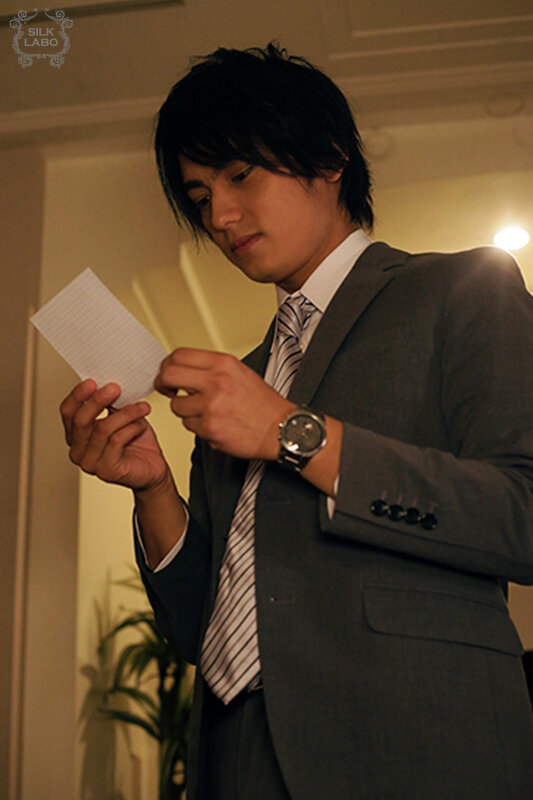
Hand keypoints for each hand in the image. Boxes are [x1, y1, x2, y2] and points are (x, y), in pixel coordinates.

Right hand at [60, 379, 169, 490]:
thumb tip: (108, 385)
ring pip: (103, 429)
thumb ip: (109, 404)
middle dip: (98, 400)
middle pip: (81, 420)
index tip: (92, 381)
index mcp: (76, 436)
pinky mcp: (107, 471)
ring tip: (142, 407)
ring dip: (126, 414)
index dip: (77, 396)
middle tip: (116, 388)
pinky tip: (141, 425)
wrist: (153, 468)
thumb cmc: (137, 442)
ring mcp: (90, 463)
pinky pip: (117, 441)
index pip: (68, 412)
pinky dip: (132, 428)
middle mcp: (78, 451)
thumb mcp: (120, 416)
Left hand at [155, 348, 294, 459]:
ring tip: (205, 411)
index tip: (168, 373)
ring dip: (186, 410)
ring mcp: (211, 406)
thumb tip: (182, 368)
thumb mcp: (239, 372)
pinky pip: (189, 426)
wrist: (282, 429)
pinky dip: (198, 426)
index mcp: (223, 363)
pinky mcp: (210, 428)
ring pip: (177, 406)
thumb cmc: (263, 404)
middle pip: (169, 375)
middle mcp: (216, 382)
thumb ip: (211, 368)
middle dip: (163, 384)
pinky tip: (215, 423)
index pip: (179, 355)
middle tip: (169, 390)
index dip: (168, 365)